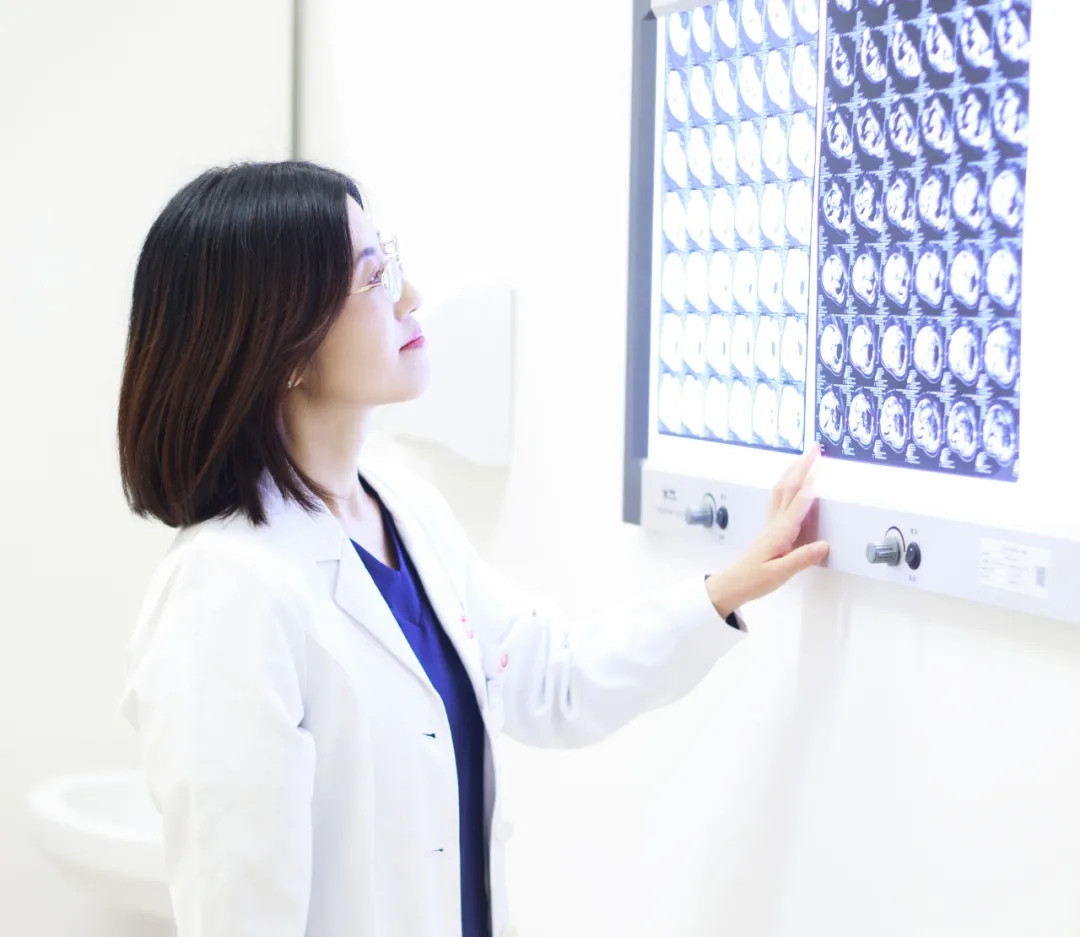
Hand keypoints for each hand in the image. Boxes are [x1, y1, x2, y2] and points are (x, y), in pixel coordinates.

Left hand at [705, 447, 829, 616]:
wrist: (734, 584)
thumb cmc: (755, 580)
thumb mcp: (779, 573)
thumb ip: (801, 559)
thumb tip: (824, 545)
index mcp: (780, 532)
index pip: (798, 503)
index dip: (810, 484)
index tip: (821, 467)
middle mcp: (776, 523)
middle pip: (788, 487)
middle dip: (802, 466)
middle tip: (815, 449)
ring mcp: (772, 524)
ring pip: (782, 489)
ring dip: (793, 471)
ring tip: (805, 458)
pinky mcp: (771, 528)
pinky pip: (779, 498)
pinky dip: (788, 484)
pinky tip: (791, 482)